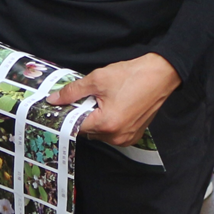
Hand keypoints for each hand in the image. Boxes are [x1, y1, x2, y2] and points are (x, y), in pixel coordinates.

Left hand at [46, 53, 179, 146]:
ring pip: (100, 132)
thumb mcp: (97, 79)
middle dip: (85, 114)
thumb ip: (73, 91)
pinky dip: (109, 122)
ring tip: (105, 100)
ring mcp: (127, 138)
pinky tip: (115, 106)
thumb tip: (55, 100)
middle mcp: (116, 136)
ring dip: (97, 119)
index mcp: (106, 124)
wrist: (159, 75)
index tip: (65, 104)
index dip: (69, 112)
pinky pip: (113, 133)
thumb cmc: (132, 76)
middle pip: (88, 130)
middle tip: (90, 97)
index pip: (75, 125)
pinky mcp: (134, 135)